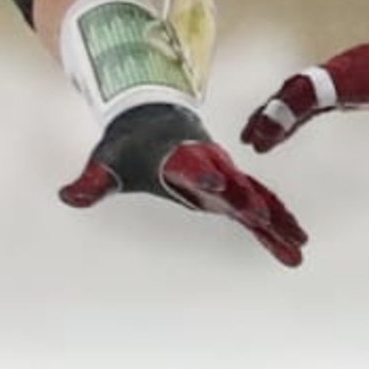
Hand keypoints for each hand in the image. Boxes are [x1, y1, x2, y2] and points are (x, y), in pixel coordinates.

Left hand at [60, 101, 308, 266]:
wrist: (153, 120)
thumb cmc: (128, 145)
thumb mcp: (107, 162)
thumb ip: (92, 182)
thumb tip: (68, 196)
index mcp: (181, 158)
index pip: (195, 167)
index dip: (206, 173)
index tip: (221, 181)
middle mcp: (211, 166)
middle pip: (235, 186)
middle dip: (252, 203)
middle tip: (267, 220)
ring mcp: (225, 179)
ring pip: (257, 200)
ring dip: (278, 222)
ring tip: (300, 247)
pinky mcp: (231, 191)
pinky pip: (259, 209)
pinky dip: (277, 226)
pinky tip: (294, 249)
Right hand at [245, 34, 368, 150]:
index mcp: (355, 76)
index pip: (312, 92)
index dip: (286, 112)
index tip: (265, 133)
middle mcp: (340, 74)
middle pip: (295, 92)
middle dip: (270, 116)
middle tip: (250, 139)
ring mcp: (341, 76)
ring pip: (298, 94)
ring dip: (275, 114)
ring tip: (254, 138)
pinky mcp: (347, 81)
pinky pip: (311, 97)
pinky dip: (293, 112)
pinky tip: (284, 129)